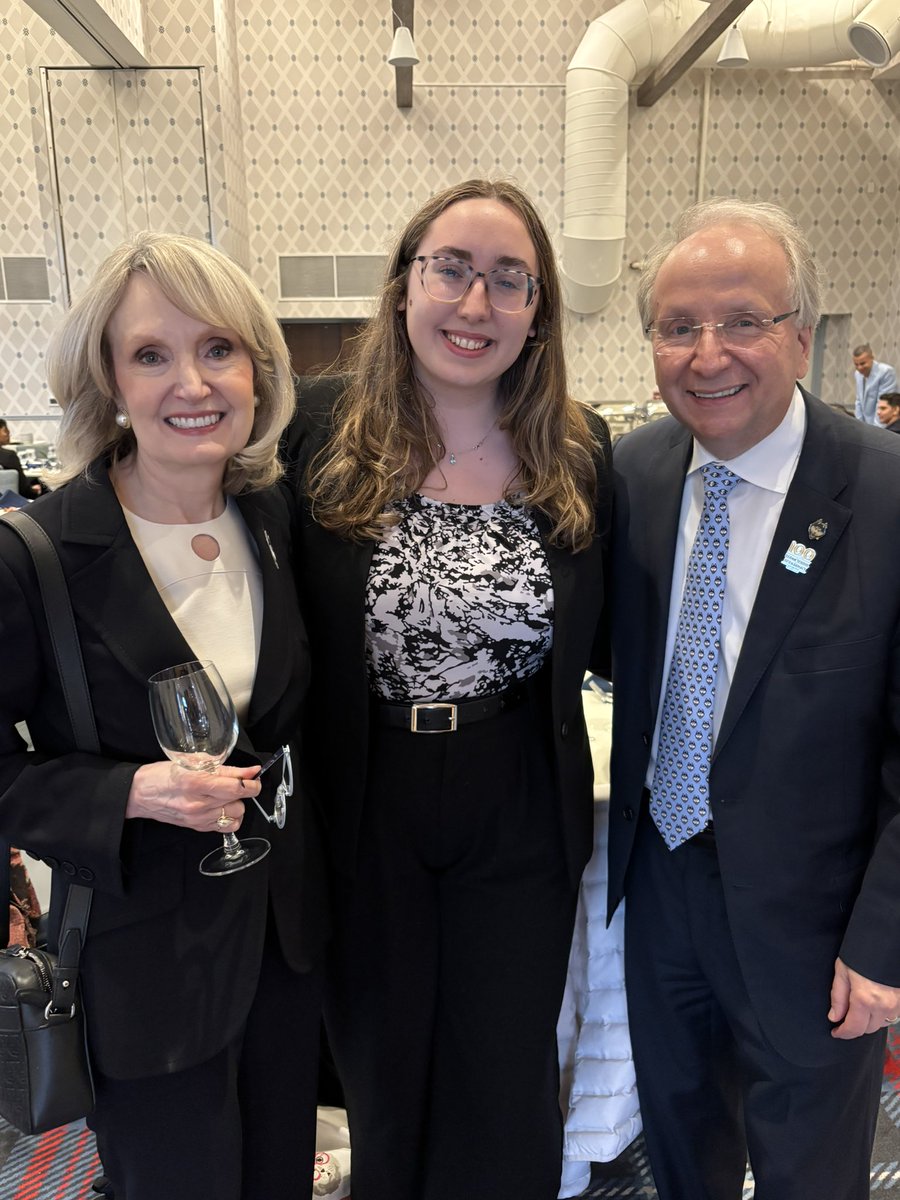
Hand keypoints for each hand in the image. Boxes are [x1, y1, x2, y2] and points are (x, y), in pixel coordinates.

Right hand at [126, 760, 261, 831]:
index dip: (252, 783)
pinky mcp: (197, 828)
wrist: (140, 794)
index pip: (236, 787)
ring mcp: (198, 819)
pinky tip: (220, 807)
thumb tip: (251, 771)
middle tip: (232, 783)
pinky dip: (228, 817)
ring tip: (223, 795)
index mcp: (196, 783)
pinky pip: (226, 827)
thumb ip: (225, 769)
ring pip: (235, 815)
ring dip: (235, 804)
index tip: (255, 778)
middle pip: (238, 802)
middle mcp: (198, 804)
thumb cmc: (162, 774)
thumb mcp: (193, 763)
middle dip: (242, 791)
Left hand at [829, 957, 899, 1038]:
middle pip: (868, 1029)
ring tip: (859, 1007)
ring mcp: (896, 1004)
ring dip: (869, 1021)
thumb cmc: (861, 952)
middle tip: (845, 1018)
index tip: (836, 1032)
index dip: (843, 1033)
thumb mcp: (843, 971)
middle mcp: (883, 1006)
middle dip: (855, 1026)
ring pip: (881, 1024)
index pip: (854, 1028)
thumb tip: (834, 1017)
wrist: (886, 940)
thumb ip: (838, 997)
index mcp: (865, 999)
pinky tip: (873, 1003)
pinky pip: (891, 1015)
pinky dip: (881, 1014)